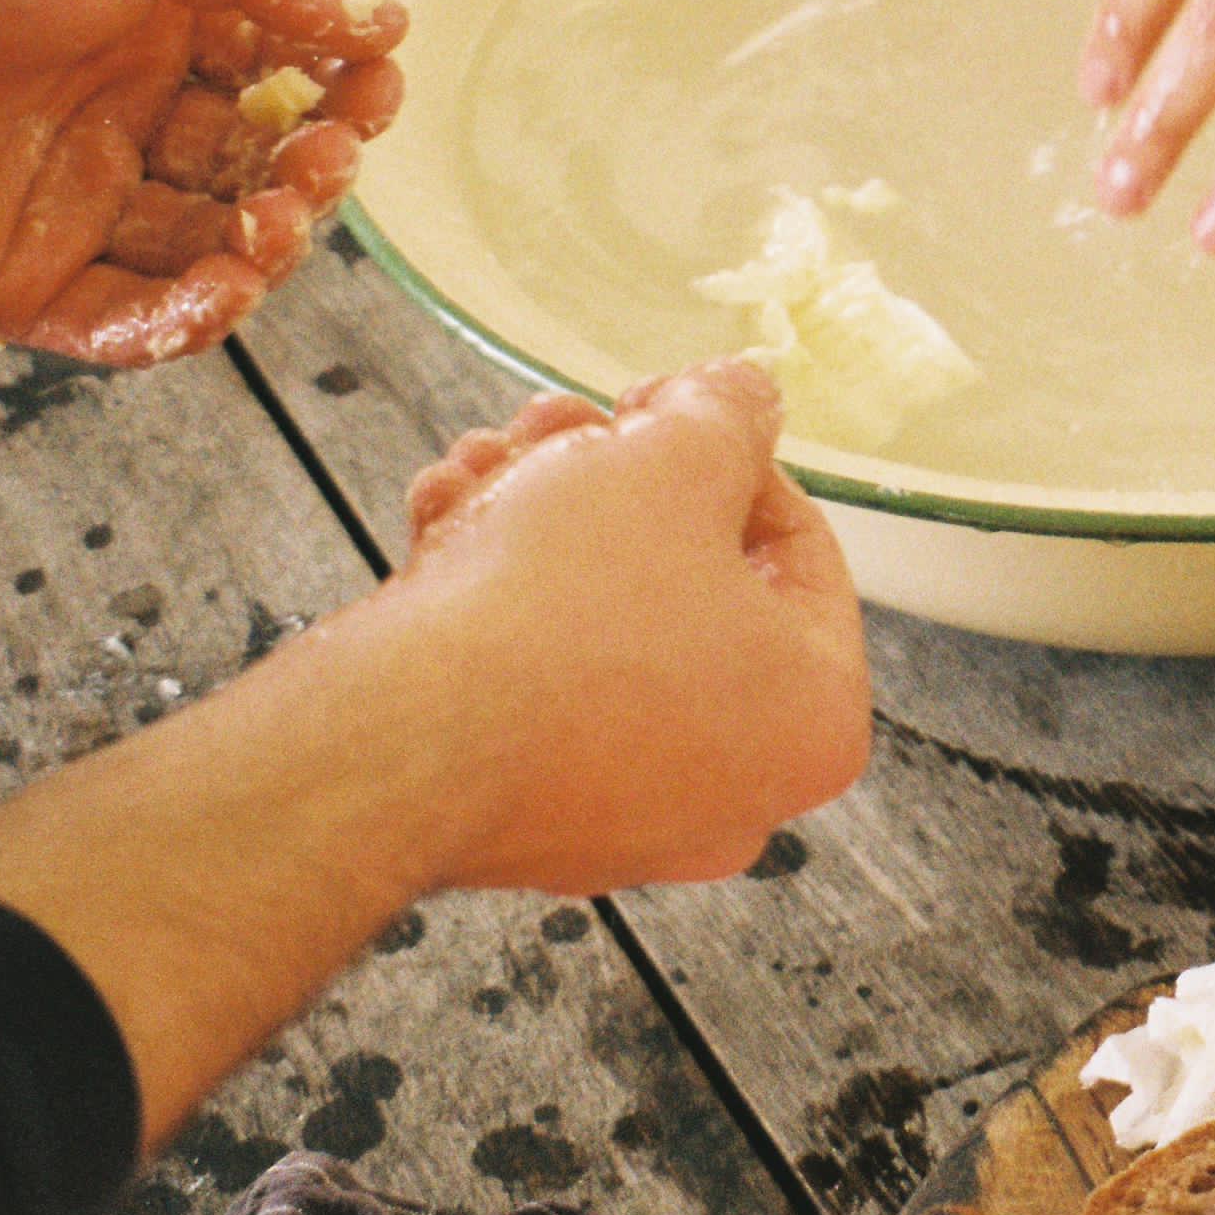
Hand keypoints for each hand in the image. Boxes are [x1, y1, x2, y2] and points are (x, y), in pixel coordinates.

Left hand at [0, 0, 406, 363]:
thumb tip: (381, 15)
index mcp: (152, 29)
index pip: (283, 72)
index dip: (341, 84)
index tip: (373, 83)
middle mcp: (123, 119)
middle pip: (261, 167)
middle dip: (315, 169)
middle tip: (326, 158)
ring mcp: (77, 206)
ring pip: (211, 252)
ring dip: (267, 249)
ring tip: (273, 223)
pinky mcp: (25, 286)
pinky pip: (130, 323)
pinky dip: (186, 322)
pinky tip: (216, 293)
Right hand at [390, 360, 870, 892]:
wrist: (400, 736)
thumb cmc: (560, 614)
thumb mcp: (676, 460)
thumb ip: (728, 414)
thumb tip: (743, 399)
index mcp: (814, 720)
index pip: (800, 550)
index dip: (726, 450)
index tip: (663, 407)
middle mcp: (735, 790)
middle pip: (687, 580)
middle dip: (611, 479)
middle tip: (560, 425)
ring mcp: (626, 815)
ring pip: (599, 620)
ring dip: (539, 518)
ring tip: (485, 461)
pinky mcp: (525, 815)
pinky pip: (536, 683)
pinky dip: (496, 598)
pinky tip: (448, 522)